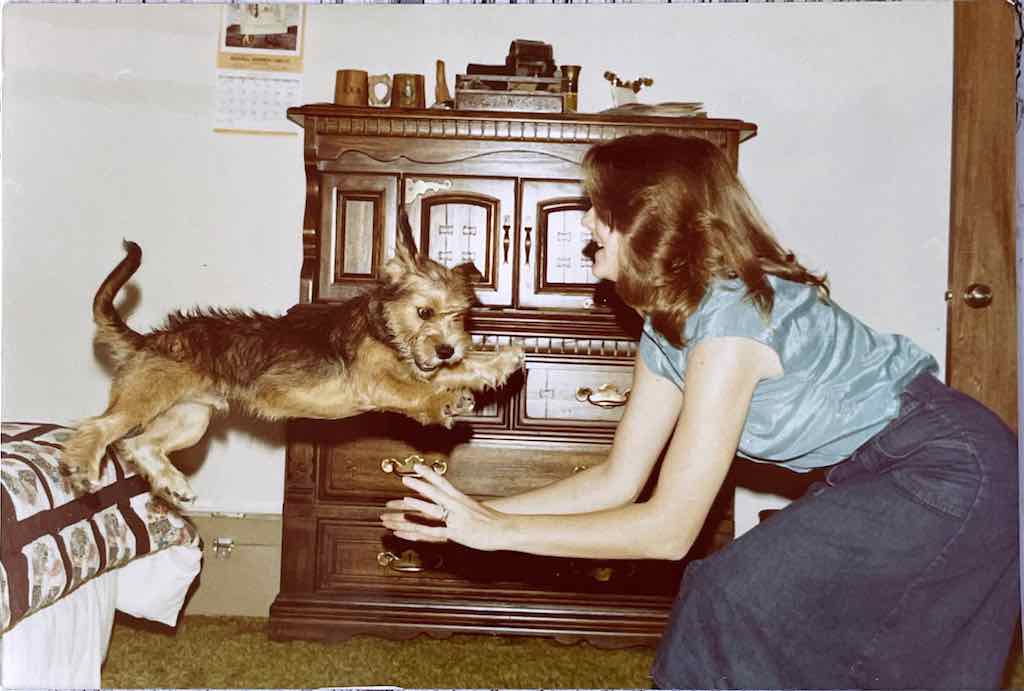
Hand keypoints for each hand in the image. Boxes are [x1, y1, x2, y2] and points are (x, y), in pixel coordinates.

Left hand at [380, 463, 508, 550]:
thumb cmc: (493, 520)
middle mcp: (457, 506)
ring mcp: (456, 519)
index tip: (418, 466)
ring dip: (419, 504)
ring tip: (405, 500)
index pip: (443, 483)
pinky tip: (411, 530)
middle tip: (406, 477)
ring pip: (434, 510)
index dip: (429, 474)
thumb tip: (456, 503)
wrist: (505, 529)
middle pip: (436, 493)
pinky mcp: (455, 533)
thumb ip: (463, 505)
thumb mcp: (476, 508)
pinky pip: (434, 532)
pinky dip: (421, 531)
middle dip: (420, 484)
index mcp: (461, 499)